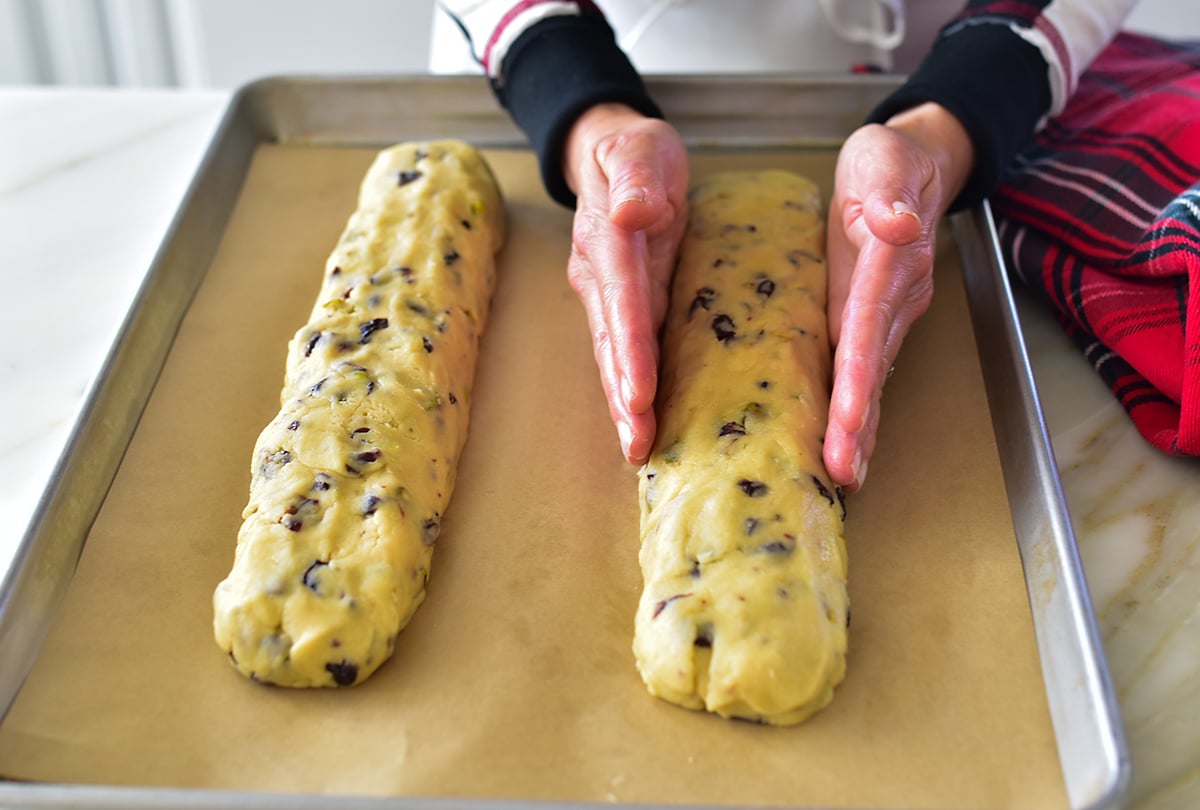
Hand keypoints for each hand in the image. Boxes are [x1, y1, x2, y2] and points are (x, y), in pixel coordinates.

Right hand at [562, 103, 689, 464]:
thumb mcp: (641, 146)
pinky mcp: (618, 305)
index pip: (621, 296)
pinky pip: (624, 351)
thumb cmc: (636, 151)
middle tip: (639, 444)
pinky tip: (642, 424)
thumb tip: (633, 210)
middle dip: (622, 395)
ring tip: (640, 449)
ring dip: (623, 403)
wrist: (610, 153)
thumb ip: (637, 174)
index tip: (639, 392)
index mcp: (606, 237)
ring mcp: (604, 293)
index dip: (630, 347)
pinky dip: (629, 389)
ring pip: (612, 355)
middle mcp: (598, 273)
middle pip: (610, 341)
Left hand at [824, 103, 973, 491]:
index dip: (859, 374)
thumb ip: (890, 191)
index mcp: (890, 264)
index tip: (849, 418)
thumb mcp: (884, 160)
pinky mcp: (877, 321)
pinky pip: (866, 372)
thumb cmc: (888, 163)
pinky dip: (858, 414)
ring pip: (874, 379)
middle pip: (874, 368)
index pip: (869, 325)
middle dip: (860, 424)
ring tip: (843, 477)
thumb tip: (899, 220)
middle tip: (842, 471)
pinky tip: (847, 448)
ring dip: (862, 430)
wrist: (913, 166)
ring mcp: (891, 314)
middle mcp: (896, 299)